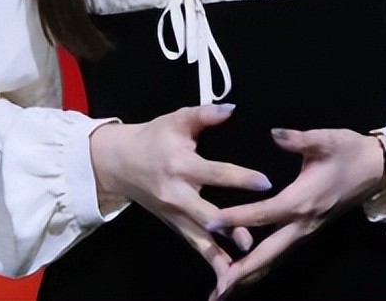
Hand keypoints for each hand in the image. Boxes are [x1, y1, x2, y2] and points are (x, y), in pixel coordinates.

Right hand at [89, 103, 271, 279]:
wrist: (120, 163)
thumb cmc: (153, 137)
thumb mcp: (176, 120)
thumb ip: (204, 114)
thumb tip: (232, 109)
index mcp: (180, 165)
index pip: (214, 173)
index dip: (239, 178)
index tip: (265, 183)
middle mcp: (177, 194)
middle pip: (206, 214)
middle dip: (230, 227)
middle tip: (253, 237)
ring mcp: (174, 214)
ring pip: (199, 238)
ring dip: (219, 254)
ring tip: (241, 265)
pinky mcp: (174, 225)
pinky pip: (194, 244)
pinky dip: (209, 259)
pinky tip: (227, 276)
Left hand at [205, 128, 385, 298]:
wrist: (377, 167)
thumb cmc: (349, 151)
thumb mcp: (326, 139)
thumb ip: (298, 138)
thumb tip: (274, 133)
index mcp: (303, 200)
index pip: (264, 214)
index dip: (236, 219)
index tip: (211, 224)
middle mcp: (303, 222)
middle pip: (268, 253)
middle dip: (242, 272)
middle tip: (218, 291)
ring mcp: (307, 230)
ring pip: (275, 258)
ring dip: (250, 274)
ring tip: (224, 290)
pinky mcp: (308, 230)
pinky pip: (281, 252)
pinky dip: (262, 264)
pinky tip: (245, 270)